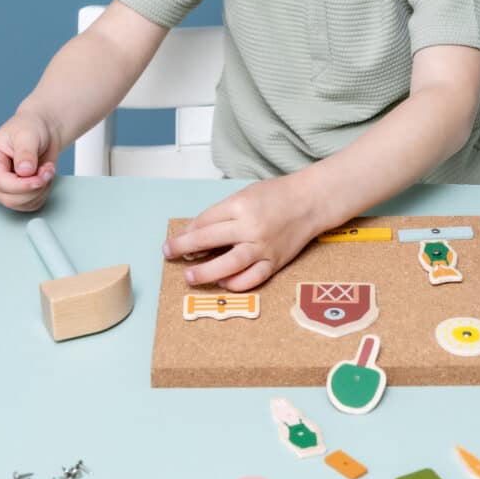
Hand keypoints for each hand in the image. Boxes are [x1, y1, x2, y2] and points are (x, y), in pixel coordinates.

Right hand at [0, 110, 59, 211]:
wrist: (43, 131)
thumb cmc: (30, 128)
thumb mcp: (28, 135)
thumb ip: (25, 152)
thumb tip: (24, 171)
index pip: (1, 183)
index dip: (23, 185)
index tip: (41, 178)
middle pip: (10, 199)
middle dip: (34, 188)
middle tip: (47, 170)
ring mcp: (1, 188)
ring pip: (21, 204)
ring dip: (40, 190)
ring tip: (46, 170)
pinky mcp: (15, 194)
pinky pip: (30, 205)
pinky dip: (42, 193)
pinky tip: (43, 177)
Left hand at [163, 175, 319, 291]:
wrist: (310, 202)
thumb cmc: (276, 195)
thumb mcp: (244, 195)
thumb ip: (221, 213)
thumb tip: (195, 233)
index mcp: (240, 205)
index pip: (204, 221)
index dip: (184, 233)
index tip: (172, 241)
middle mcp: (250, 226)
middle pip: (209, 240)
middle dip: (184, 248)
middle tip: (169, 254)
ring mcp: (263, 246)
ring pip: (229, 264)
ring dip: (205, 272)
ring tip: (189, 277)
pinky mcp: (275, 262)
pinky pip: (252, 278)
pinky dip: (235, 283)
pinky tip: (222, 283)